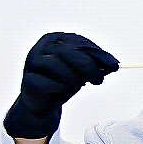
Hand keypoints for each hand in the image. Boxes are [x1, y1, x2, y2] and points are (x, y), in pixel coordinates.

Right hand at [4, 32, 119, 138]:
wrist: (43, 104)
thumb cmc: (62, 82)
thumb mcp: (81, 70)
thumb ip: (95, 64)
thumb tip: (113, 64)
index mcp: (55, 39)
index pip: (79, 42)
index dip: (98, 54)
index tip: (114, 65)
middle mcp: (41, 47)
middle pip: (68, 52)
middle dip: (88, 66)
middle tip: (99, 79)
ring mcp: (32, 63)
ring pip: (57, 66)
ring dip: (75, 78)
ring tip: (81, 84)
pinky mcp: (28, 81)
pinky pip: (49, 83)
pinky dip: (60, 88)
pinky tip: (62, 90)